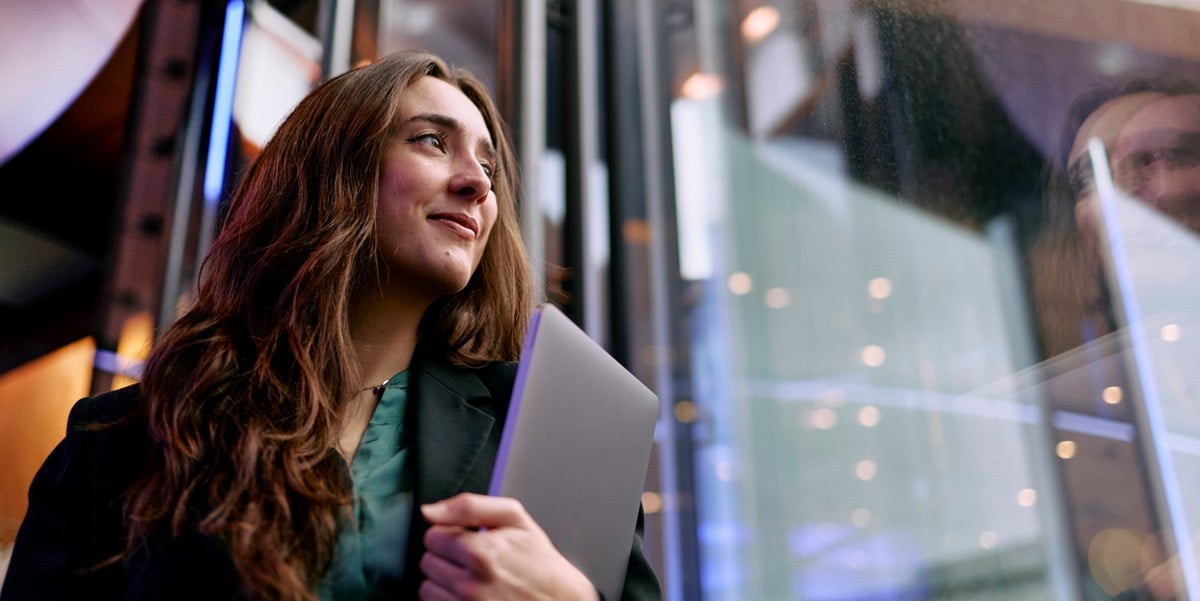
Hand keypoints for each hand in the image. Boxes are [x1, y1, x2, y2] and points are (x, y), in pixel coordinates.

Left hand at [418, 493, 598, 600]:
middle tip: (474, 561)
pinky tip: (469, 596)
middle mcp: (471, 585)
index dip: (451, 535)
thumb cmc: (539, 562)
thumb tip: (430, 511)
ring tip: (473, 580)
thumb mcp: (514, 519)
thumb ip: (469, 506)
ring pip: (427, 589)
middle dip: (447, 558)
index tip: (469, 541)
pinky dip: (448, 600)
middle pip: (428, 562)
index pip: (433, 536)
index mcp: (481, 552)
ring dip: (444, 583)